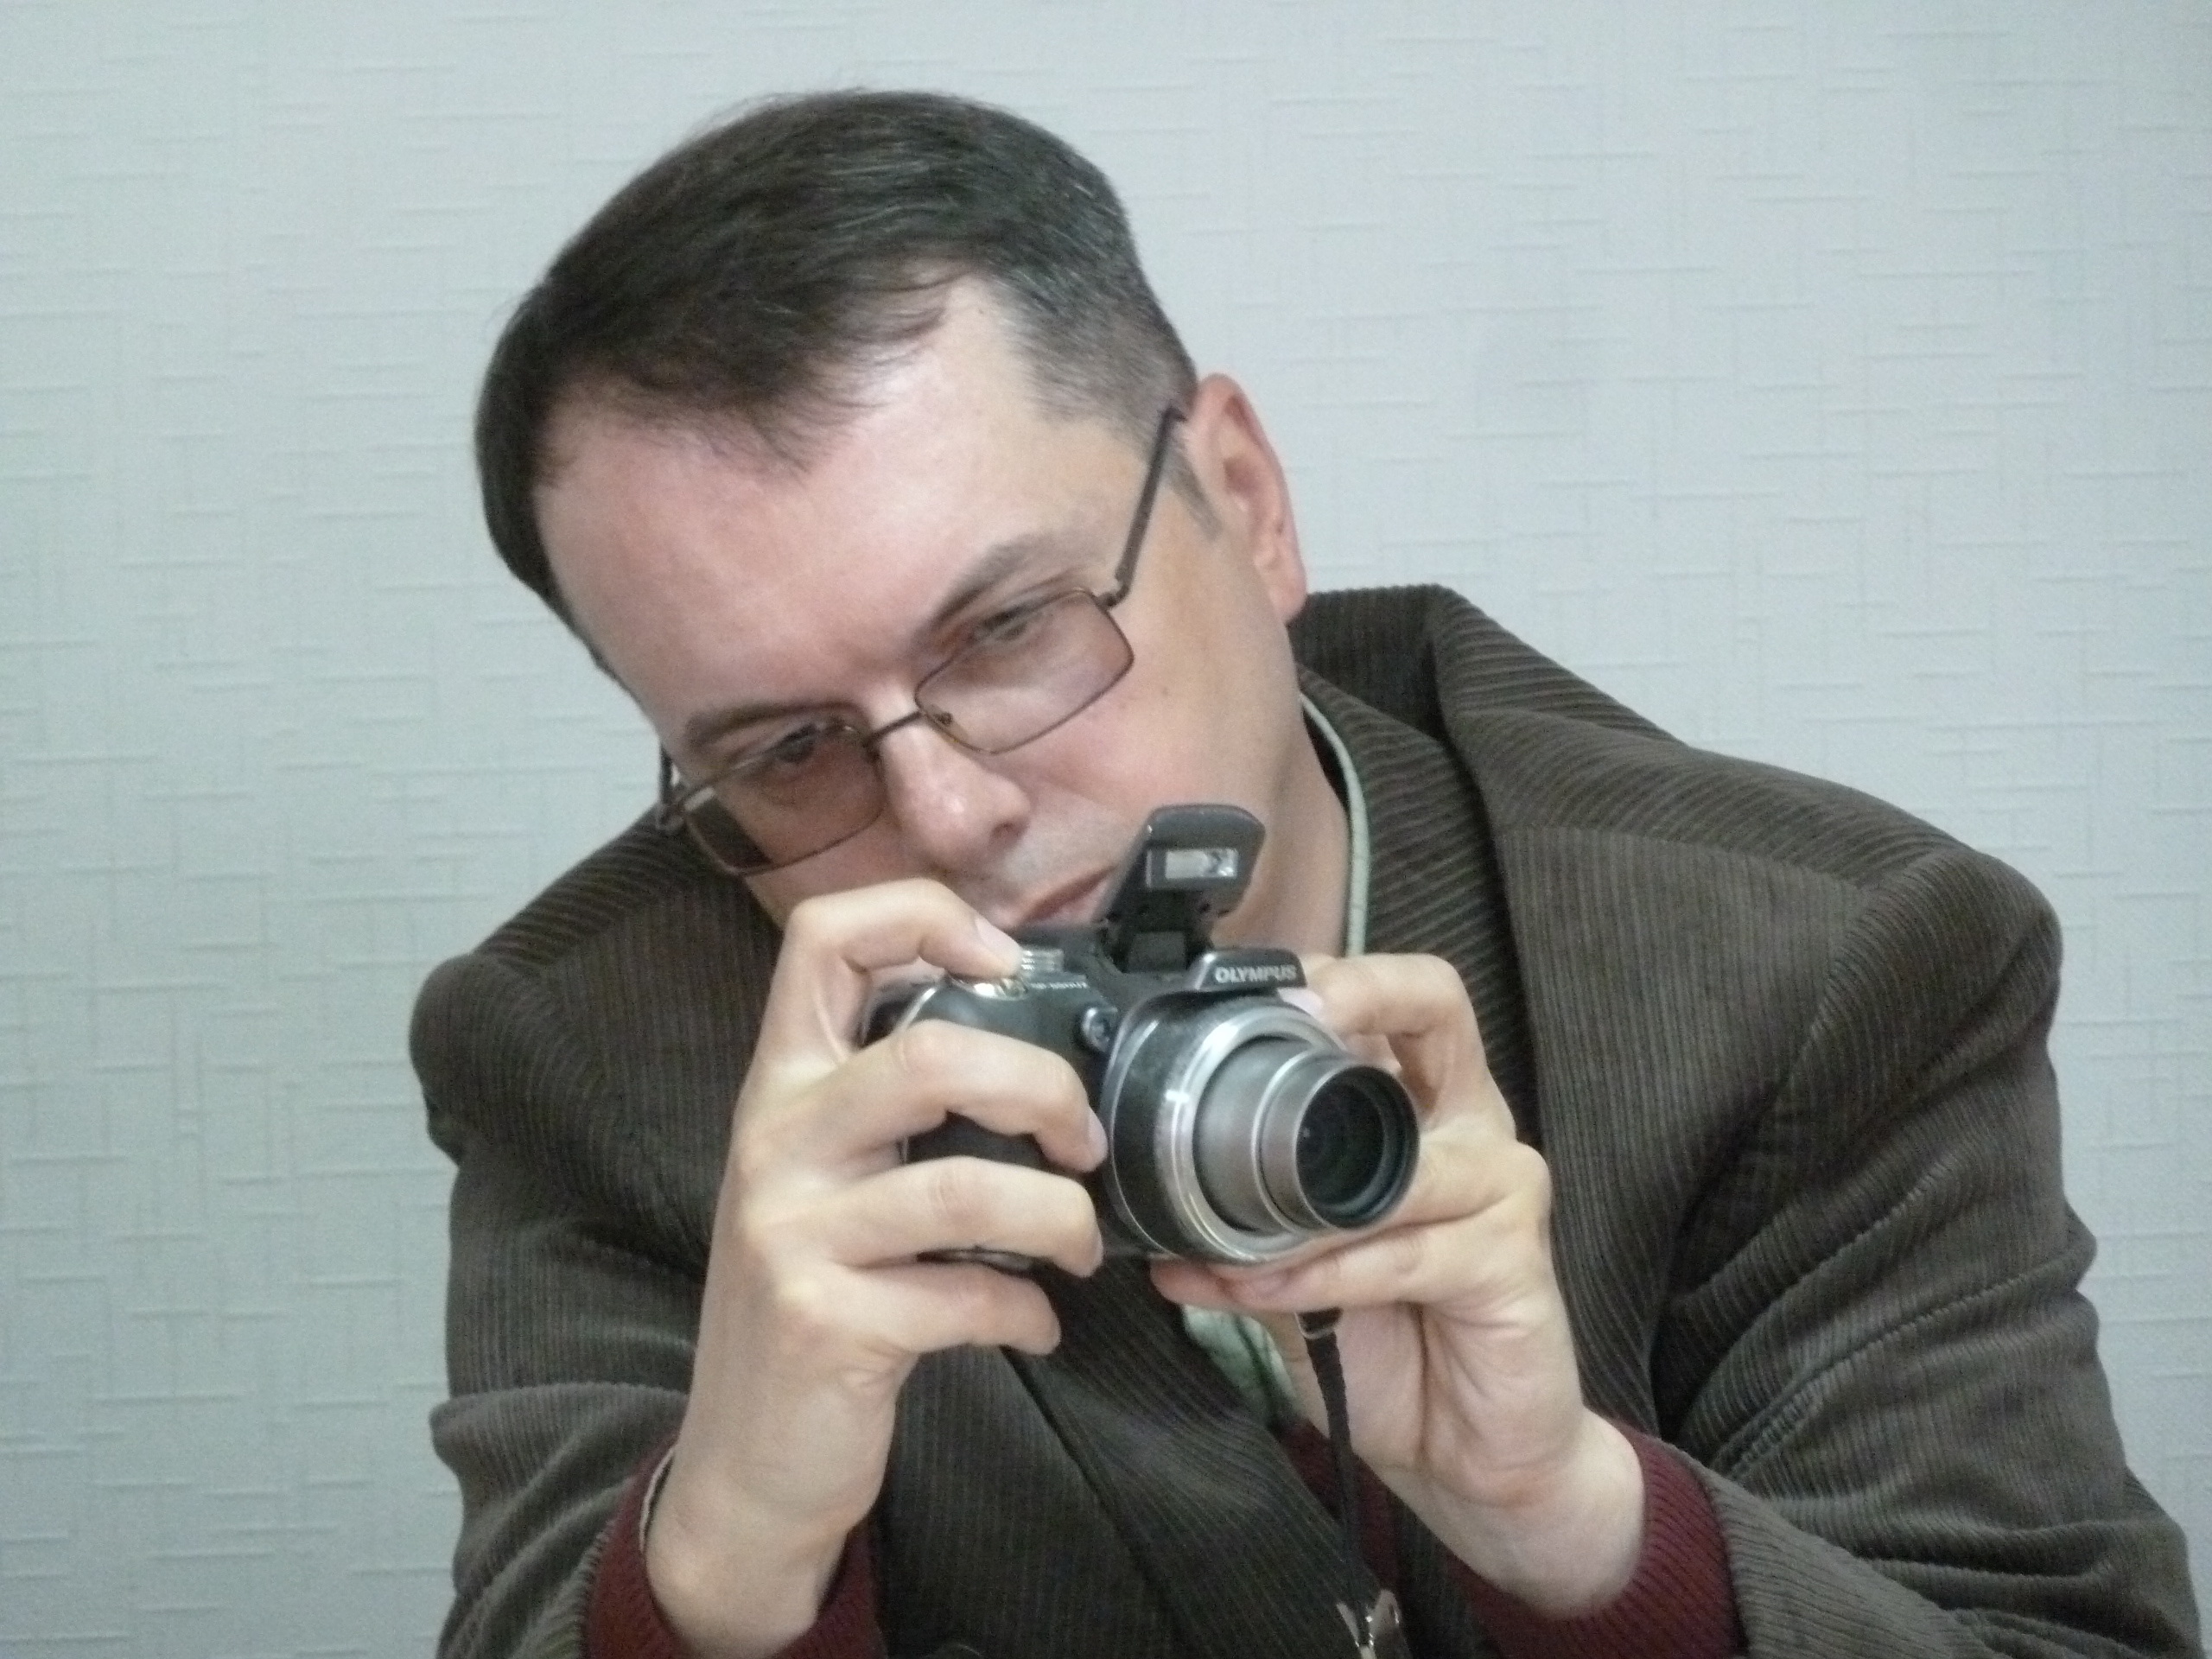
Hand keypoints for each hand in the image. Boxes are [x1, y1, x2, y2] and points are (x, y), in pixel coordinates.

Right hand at [646, 880, 1107, 1657]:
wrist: (748, 1461)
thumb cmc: (816, 1297)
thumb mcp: (829, 1178)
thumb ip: (892, 1104)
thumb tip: (1028, 1042)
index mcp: (783, 1082)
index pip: (825, 936)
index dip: (927, 918)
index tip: (1006, 964)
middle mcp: (777, 1140)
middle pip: (932, 1055)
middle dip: (1045, 1090)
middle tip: (1080, 1142)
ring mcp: (794, 1232)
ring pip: (968, 1187)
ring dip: (1060, 1218)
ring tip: (1078, 1246)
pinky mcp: (827, 1322)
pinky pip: (969, 1295)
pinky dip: (1027, 1311)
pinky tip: (1033, 1324)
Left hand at [1152, 954, 1643, 1615]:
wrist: (1464, 1452)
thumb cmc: (1383, 1340)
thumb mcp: (1295, 1261)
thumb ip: (1244, 1208)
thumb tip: (1141, 1177)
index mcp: (1425, 1108)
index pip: (1409, 998)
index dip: (1346, 972)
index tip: (1265, 984)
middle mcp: (1473, 1127)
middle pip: (1440, 1010)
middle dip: (1357, 996)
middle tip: (1285, 1019)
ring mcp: (1503, 1189)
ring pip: (1390, 1163)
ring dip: (1293, 1208)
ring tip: (1218, 1245)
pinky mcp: (1514, 1260)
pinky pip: (1400, 1251)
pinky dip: (1319, 1274)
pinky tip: (1261, 1293)